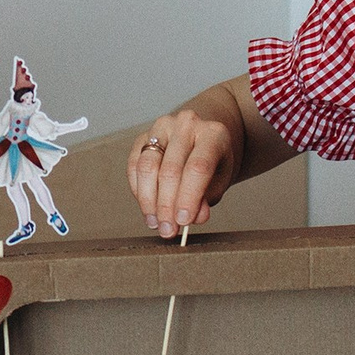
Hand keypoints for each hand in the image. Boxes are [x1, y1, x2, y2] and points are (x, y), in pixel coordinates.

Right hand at [129, 109, 235, 238]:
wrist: (202, 140)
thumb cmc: (214, 163)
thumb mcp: (220, 181)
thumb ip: (208, 199)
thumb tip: (194, 217)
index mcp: (213, 133)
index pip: (198, 167)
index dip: (189, 197)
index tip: (183, 221)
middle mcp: (186, 125)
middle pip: (171, 169)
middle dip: (167, 205)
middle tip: (168, 229)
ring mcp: (162, 127)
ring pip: (148, 166)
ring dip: (149, 200)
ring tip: (155, 222)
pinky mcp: (143, 136)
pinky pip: (134, 165)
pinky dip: (138, 190)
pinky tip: (147, 208)